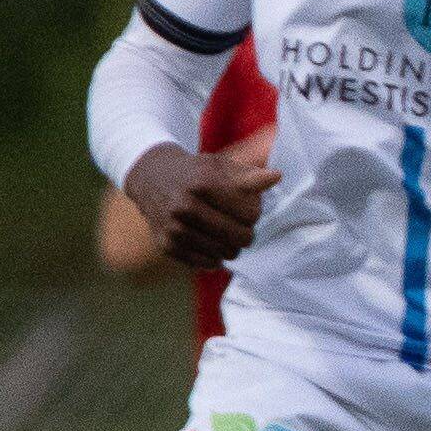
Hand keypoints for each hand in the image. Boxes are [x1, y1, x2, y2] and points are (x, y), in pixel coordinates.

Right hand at [125, 137, 270, 266]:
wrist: (153, 179)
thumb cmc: (197, 173)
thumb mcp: (221, 167)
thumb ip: (250, 176)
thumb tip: (277, 177)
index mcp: (203, 183)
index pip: (250, 214)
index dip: (254, 212)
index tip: (247, 207)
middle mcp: (185, 206)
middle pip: (240, 236)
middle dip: (246, 232)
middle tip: (240, 225)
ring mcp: (174, 228)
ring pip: (225, 253)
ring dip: (232, 247)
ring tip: (227, 235)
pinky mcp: (167, 245)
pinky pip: (206, 263)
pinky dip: (215, 258)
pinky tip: (212, 243)